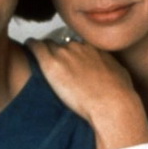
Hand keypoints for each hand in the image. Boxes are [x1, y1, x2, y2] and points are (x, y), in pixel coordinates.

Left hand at [27, 38, 147, 148]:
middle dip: (57, 54)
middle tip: (53, 66)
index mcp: (94, 49)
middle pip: (61, 45)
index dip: (71, 55)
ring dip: (44, 52)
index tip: (67, 62)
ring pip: (48, 46)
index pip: (77, 45)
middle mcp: (79, 47)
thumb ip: (111, 68)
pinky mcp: (52, 63)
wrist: (111, 103)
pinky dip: (31, 46)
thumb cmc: (119, 95)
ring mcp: (65, 54)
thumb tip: (111, 72)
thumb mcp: (120, 75)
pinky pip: (36, 47)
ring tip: (38, 58)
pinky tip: (27, 46)